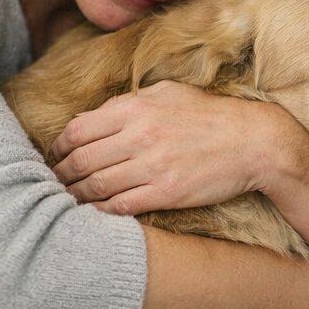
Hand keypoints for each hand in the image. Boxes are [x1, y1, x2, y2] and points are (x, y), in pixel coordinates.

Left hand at [50, 81, 287, 215]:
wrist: (255, 142)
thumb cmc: (210, 115)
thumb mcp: (168, 94)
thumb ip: (128, 103)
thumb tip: (93, 116)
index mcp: (136, 108)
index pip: (78, 129)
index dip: (58, 147)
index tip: (55, 157)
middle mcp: (140, 136)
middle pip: (81, 160)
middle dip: (61, 174)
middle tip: (53, 183)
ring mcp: (153, 166)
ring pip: (96, 186)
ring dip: (75, 196)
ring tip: (66, 201)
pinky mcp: (167, 193)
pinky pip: (120, 206)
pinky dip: (100, 212)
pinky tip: (92, 214)